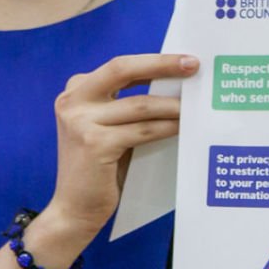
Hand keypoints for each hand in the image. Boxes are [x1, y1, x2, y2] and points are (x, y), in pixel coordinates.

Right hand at [43, 53, 197, 241]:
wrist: (74, 209)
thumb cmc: (99, 169)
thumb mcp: (106, 128)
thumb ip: (126, 106)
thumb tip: (172, 87)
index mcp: (76, 91)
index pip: (120, 67)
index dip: (153, 61)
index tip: (184, 60)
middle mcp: (73, 100)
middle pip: (122, 69)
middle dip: (161, 65)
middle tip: (193, 65)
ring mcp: (80, 121)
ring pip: (139, 104)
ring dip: (171, 105)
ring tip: (194, 106)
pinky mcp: (94, 143)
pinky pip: (142, 130)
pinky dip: (166, 127)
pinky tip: (182, 128)